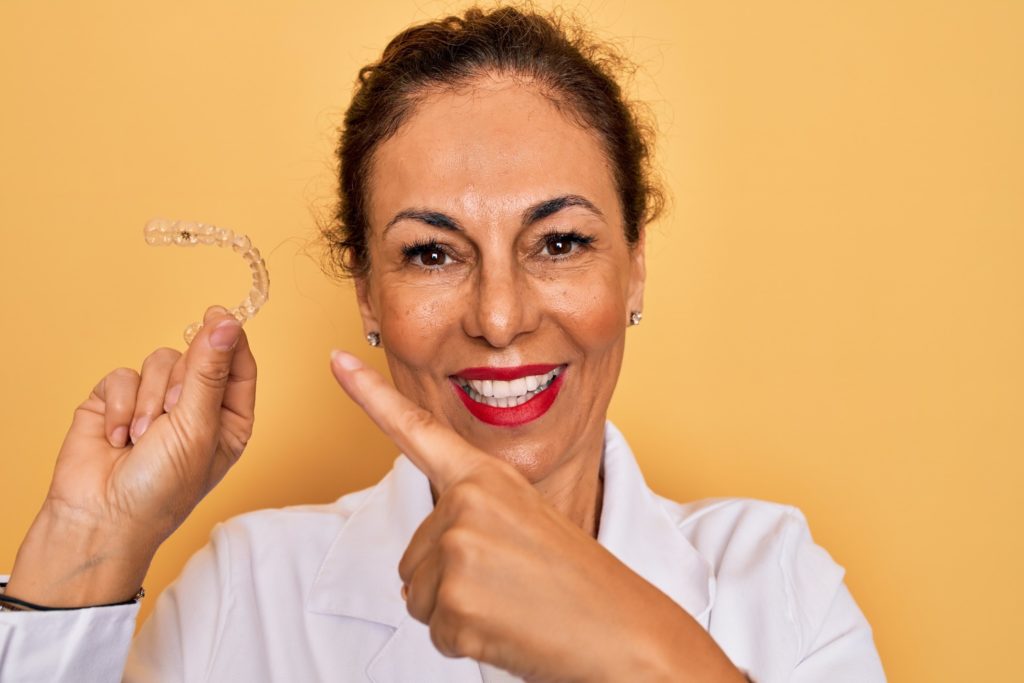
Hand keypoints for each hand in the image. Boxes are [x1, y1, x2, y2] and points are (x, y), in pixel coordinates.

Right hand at [6, 305, 256, 606]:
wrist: (101, 518)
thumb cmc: (162, 488)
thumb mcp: (197, 427)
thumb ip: (210, 371)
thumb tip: (227, 323)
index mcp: (228, 418)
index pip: (238, 364)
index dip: (230, 338)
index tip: (218, 316)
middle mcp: (196, 407)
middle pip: (197, 356)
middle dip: (181, 383)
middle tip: (172, 414)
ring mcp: (155, 402)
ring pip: (159, 361)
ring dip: (149, 401)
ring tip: (142, 438)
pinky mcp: (117, 402)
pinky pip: (123, 375)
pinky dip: (119, 406)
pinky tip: (117, 438)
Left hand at [330, 351, 743, 681]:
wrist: (627, 632)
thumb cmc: (579, 585)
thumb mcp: (526, 527)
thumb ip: (470, 524)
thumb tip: (417, 572)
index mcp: (487, 477)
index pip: (418, 431)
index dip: (371, 396)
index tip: (335, 360)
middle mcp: (466, 503)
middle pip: (414, 555)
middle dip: (452, 582)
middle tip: (512, 586)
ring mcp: (457, 548)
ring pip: (419, 595)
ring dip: (458, 611)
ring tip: (513, 606)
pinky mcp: (454, 599)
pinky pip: (435, 631)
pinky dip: (466, 641)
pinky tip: (510, 631)